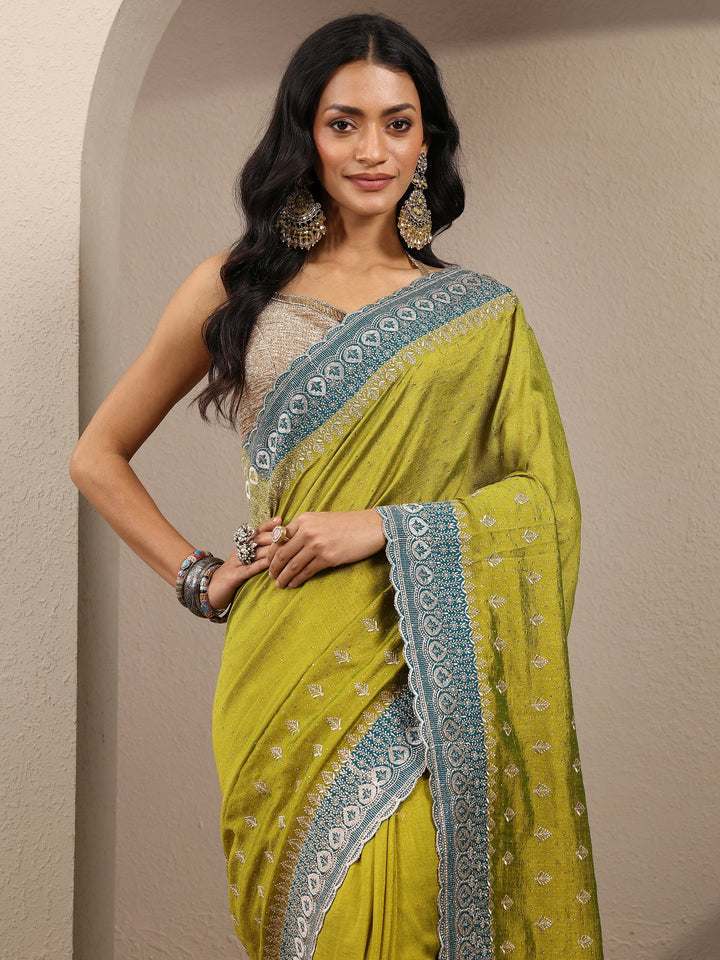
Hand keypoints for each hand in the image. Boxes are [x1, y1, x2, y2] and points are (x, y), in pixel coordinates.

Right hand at [206, 516, 280, 609]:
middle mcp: (239, 552)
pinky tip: (269, 563)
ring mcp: (236, 563)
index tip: (280, 519)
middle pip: (257, 540)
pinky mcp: (233, 576)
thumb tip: (278, 547)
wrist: (209, 589)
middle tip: (288, 534)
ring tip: (284, 546)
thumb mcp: (245, 562)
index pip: (256, 532)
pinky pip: (248, 569)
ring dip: (270, 549)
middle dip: (273, 536)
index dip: (268, 525)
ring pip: (255, 553)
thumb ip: (258, 554)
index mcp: (242, 547)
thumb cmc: (233, 576)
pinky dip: (259, 565)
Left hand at [268, 510, 385, 588]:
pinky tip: (294, 583)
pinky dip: (298, 579)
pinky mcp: (327, 558)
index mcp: (304, 519)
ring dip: (284, 577)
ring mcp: (316, 545)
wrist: (371, 527)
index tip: (269, 562)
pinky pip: (307, 571)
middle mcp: (307, 531)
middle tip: (271, 576)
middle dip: (274, 567)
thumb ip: (305, 529)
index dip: (272, 553)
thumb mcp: (322, 520)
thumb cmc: (348, 524)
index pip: (279, 538)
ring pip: (293, 565)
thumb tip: (289, 543)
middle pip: (282, 553)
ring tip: (280, 584)